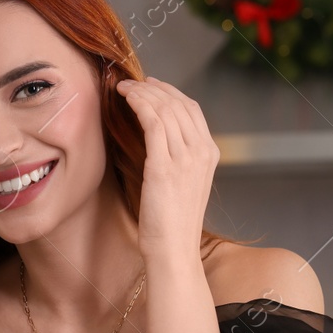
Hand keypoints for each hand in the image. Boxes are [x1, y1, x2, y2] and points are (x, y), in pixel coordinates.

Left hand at [113, 76, 217, 262]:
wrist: (173, 250)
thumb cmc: (170, 223)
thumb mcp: (181, 184)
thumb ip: (176, 159)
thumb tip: (156, 139)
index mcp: (209, 154)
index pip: (192, 109)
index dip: (170, 92)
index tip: (150, 85)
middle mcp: (202, 151)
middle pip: (180, 104)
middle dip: (154, 88)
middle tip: (131, 82)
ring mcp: (186, 158)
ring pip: (166, 109)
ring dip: (142, 93)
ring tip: (123, 88)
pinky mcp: (165, 166)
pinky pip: (154, 122)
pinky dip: (140, 104)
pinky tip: (127, 99)